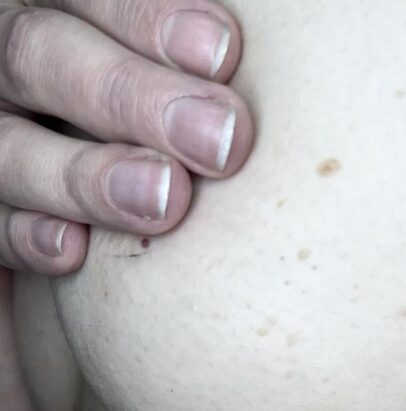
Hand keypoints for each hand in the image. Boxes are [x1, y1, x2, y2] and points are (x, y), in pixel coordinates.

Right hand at [0, 0, 253, 274]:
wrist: (36, 211)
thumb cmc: (146, 124)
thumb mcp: (150, 83)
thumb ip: (181, 66)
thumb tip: (240, 57)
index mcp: (52, 12)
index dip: (146, 20)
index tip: (223, 52)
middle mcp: (6, 68)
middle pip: (39, 54)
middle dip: (130, 94)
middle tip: (221, 139)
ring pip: (11, 147)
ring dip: (88, 176)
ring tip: (167, 197)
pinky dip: (27, 236)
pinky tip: (73, 249)